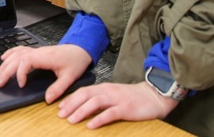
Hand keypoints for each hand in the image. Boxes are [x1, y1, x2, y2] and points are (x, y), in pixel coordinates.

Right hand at [0, 44, 91, 102]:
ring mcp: (36, 50)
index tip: (21, 84)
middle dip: (6, 70)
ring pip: (16, 54)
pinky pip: (19, 50)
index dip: (20, 73)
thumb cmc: (75, 61)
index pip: (26, 61)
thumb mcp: (70, 77)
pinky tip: (4, 58)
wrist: (80, 49)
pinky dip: (10, 53)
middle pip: (17, 58)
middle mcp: (38, 52)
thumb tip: (48, 99)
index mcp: (46, 57)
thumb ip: (58, 88)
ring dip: (6, 64)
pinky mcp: (36, 51)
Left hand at [58, 81, 178, 128]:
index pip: (83, 91)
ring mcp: (117, 99)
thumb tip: (84, 107)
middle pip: (85, 95)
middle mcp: (108, 91)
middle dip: (71, 105)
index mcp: (104, 88)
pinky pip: (110, 113)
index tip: (59, 107)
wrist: (153, 95)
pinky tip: (91, 126)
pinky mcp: (126, 108)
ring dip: (81, 111)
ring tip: (71, 120)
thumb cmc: (132, 97)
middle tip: (60, 115)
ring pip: (95, 103)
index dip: (70, 99)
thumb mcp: (113, 95)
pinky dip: (99, 119)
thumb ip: (100, 99)